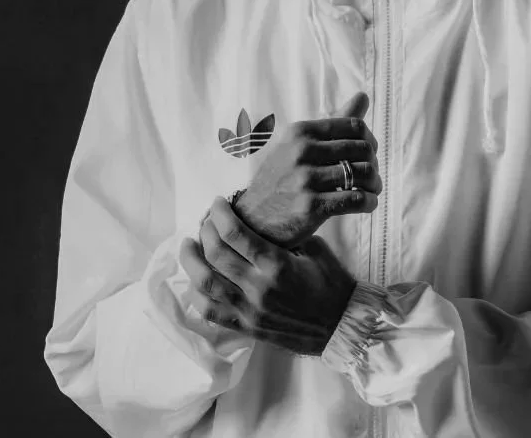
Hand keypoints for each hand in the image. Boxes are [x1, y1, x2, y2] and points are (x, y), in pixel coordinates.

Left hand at [181, 197, 357, 354]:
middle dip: (205, 231)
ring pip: (205, 283)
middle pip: (215, 254)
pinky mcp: (246, 327)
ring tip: (189, 245)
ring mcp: (249, 310)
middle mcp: (258, 288)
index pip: (235, 233)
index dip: (219, 214)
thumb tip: (258, 219)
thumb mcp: (314, 248)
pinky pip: (210, 312)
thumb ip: (284, 235)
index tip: (217, 203)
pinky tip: (195, 280)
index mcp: (277, 264)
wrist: (342, 325)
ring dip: (191, 261)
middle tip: (206, 221)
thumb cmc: (332, 283)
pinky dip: (196, 294)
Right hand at [233, 92, 380, 247]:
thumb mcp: (298, 144)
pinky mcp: (310, 207)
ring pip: (363, 174)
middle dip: (373, 163)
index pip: (354, 126)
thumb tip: (363, 95)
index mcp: (300, 131)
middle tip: (371, 175)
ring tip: (372, 190)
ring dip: (375, 184)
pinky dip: (369, 202)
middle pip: (362, 149)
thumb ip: (333, 122)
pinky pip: (356, 199)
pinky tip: (367, 203)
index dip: (369, 140)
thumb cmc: (281, 178)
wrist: (252, 219)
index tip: (368, 154)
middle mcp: (301, 152)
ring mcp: (305, 180)